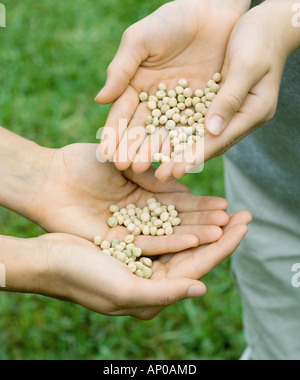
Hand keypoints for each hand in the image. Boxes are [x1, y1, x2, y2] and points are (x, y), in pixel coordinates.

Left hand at [30, 143, 229, 254]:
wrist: (51, 177)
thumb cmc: (83, 163)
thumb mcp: (126, 162)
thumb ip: (153, 176)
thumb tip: (184, 186)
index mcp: (143, 197)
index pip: (180, 205)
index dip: (204, 206)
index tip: (228, 206)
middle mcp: (141, 218)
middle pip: (180, 223)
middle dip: (208, 223)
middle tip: (237, 223)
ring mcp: (130, 232)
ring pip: (169, 236)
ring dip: (196, 235)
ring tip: (224, 233)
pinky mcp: (117, 244)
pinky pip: (148, 244)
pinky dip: (171, 242)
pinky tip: (195, 240)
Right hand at [38, 209, 250, 319]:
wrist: (44, 258)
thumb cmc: (81, 278)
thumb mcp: (124, 290)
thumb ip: (164, 293)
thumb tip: (203, 288)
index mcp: (152, 289)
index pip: (198, 266)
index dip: (223, 247)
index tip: (244, 227)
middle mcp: (150, 270)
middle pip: (193, 247)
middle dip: (218, 230)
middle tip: (244, 214)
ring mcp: (140, 248)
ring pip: (178, 230)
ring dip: (201, 217)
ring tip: (224, 204)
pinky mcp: (128, 229)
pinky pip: (157, 217)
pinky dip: (174, 205)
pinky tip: (189, 195)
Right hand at [96, 0, 240, 172]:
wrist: (212, 9)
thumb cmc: (171, 20)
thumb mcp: (140, 40)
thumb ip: (121, 69)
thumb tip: (99, 99)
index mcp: (137, 87)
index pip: (123, 115)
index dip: (114, 133)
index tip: (106, 153)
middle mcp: (158, 101)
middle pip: (144, 129)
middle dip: (134, 148)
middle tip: (126, 167)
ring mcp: (182, 106)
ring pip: (169, 133)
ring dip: (159, 151)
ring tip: (151, 168)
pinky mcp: (206, 107)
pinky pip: (196, 128)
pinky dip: (188, 143)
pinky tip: (181, 158)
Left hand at [156, 0, 299, 180]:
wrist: (269, 23)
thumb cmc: (260, 38)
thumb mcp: (246, 65)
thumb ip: (230, 98)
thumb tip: (211, 131)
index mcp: (254, 111)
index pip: (220, 139)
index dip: (195, 156)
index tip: (172, 171)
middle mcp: (242, 116)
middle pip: (208, 143)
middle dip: (182, 160)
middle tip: (159, 177)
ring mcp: (232, 109)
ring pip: (200, 134)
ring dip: (178, 148)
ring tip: (155, 162)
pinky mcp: (220, 100)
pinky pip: (197, 117)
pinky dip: (180, 128)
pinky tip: (160, 135)